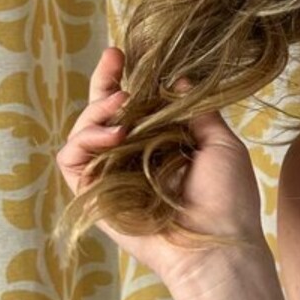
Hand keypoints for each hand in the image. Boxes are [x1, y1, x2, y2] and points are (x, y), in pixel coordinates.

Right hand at [56, 46, 268, 291]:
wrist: (216, 246)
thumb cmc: (227, 201)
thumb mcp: (221, 145)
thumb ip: (197, 112)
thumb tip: (178, 79)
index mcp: (160, 145)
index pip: (134, 106)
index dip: (125, 79)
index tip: (125, 53)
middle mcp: (131, 158)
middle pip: (102, 113)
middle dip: (103, 82)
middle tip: (113, 60)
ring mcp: (110, 176)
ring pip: (82, 132)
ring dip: (97, 110)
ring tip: (121, 105)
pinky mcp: (93, 195)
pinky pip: (71, 160)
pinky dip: (84, 140)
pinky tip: (113, 133)